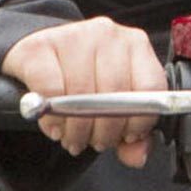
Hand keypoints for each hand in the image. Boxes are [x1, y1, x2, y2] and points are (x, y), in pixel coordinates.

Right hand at [1, 16, 165, 168]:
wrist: (40, 54)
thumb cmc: (82, 77)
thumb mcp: (112, 102)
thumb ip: (133, 132)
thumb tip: (138, 155)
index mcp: (135, 44)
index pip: (150, 87)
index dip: (139, 121)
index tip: (126, 137)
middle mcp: (108, 34)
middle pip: (115, 95)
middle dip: (104, 132)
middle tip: (93, 142)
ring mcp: (74, 36)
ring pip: (81, 94)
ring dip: (77, 129)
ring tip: (73, 137)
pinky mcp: (40, 46)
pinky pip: (50, 89)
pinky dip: (52, 116)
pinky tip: (54, 124)